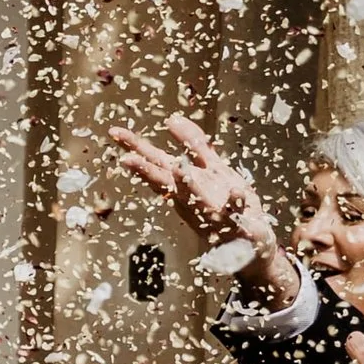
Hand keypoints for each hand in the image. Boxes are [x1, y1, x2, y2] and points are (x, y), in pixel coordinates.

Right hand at [110, 115, 290, 292]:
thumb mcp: (210, 167)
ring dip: (187, 185)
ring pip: (196, 197)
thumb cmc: (227, 205)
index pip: (155, 161)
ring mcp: (211, 210)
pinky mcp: (234, 222)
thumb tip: (171, 118)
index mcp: (183, 183)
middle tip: (126, 159)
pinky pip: (235, 210)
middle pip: (166, 180)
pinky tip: (237, 190)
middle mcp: (190, 197)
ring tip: (179, 168)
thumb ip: (193, 143)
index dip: (135, 146)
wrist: (249, 244)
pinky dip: (235, 200)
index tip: (114, 132)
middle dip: (147, 170)